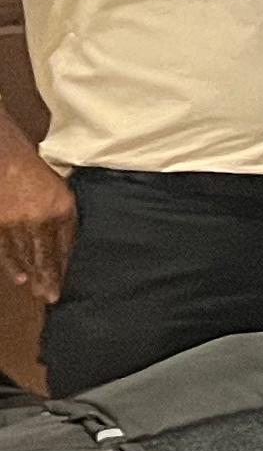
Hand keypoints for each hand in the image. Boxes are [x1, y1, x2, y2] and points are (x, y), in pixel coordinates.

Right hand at [0, 145, 72, 308]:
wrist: (1, 153)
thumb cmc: (29, 163)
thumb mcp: (56, 183)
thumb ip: (60, 208)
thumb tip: (62, 234)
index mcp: (62, 205)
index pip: (68, 241)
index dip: (66, 260)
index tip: (68, 276)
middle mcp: (41, 217)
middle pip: (48, 253)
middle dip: (51, 277)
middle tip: (54, 297)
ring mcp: (16, 222)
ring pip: (27, 255)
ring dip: (34, 275)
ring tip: (40, 292)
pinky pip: (5, 249)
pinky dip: (13, 264)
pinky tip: (20, 278)